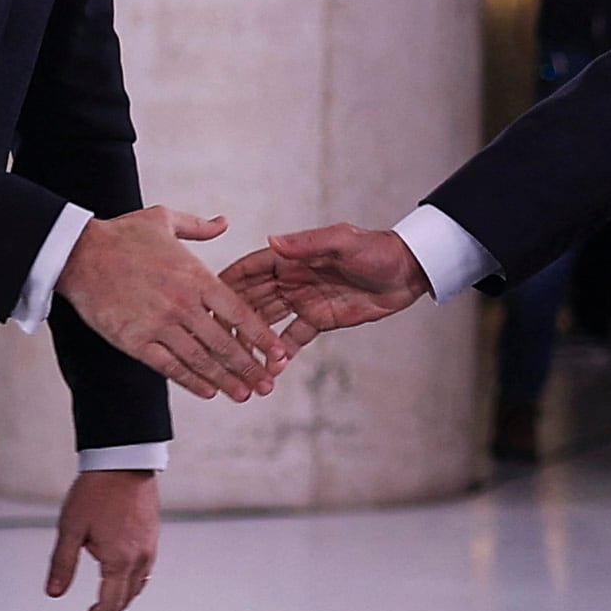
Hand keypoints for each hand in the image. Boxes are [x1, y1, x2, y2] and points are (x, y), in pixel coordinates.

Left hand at [46, 469, 157, 610]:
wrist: (124, 460)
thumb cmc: (97, 490)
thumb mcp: (71, 528)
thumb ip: (62, 563)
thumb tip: (54, 593)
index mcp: (120, 560)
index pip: (108, 606)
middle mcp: (139, 558)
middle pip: (124, 600)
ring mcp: (149, 546)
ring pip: (137, 587)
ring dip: (119, 600)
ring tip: (99, 604)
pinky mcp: (152, 535)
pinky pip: (144, 571)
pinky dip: (130, 583)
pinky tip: (117, 576)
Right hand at [55, 207, 288, 400]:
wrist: (78, 254)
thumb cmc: (123, 235)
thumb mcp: (165, 219)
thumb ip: (199, 227)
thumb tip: (224, 221)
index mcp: (196, 276)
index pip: (238, 313)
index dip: (262, 337)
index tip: (279, 353)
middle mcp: (183, 304)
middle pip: (224, 343)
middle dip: (250, 368)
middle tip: (267, 386)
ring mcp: (159, 325)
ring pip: (200, 360)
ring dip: (225, 381)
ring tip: (244, 395)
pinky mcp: (135, 342)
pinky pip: (169, 367)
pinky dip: (191, 381)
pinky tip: (208, 391)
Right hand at [220, 223, 430, 354]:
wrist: (408, 272)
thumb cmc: (376, 249)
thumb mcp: (343, 242)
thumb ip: (308, 244)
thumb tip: (272, 240)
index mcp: (292, 257)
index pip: (250, 269)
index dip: (227, 283)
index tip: (203, 300)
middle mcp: (291, 279)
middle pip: (252, 300)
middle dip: (233, 320)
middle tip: (216, 343)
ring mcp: (302, 301)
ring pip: (268, 323)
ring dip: (254, 342)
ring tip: (241, 363)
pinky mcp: (318, 320)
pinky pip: (292, 338)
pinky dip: (280, 353)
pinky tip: (270, 370)